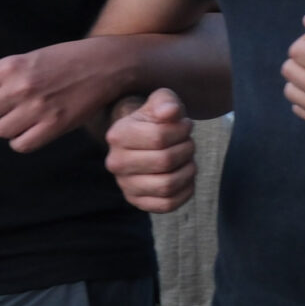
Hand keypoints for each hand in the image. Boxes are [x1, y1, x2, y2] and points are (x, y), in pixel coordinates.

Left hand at [0, 38, 130, 151]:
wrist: (105, 65)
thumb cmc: (61, 60)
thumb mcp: (22, 59)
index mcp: (10, 66)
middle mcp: (21, 87)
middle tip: (17, 102)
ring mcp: (38, 108)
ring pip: (1, 130)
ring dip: (11, 126)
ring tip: (29, 114)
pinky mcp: (55, 125)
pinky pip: (21, 145)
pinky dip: (24, 140)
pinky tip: (36, 128)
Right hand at [105, 90, 193, 211]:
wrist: (143, 139)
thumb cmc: (156, 118)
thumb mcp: (161, 102)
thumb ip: (166, 101)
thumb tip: (170, 111)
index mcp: (118, 135)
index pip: (160, 137)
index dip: (182, 130)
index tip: (186, 125)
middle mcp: (116, 162)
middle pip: (165, 161)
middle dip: (186, 150)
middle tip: (188, 143)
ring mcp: (125, 185)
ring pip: (167, 185)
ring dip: (187, 171)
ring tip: (188, 159)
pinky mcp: (138, 202)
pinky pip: (168, 204)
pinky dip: (185, 191)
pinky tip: (185, 177)